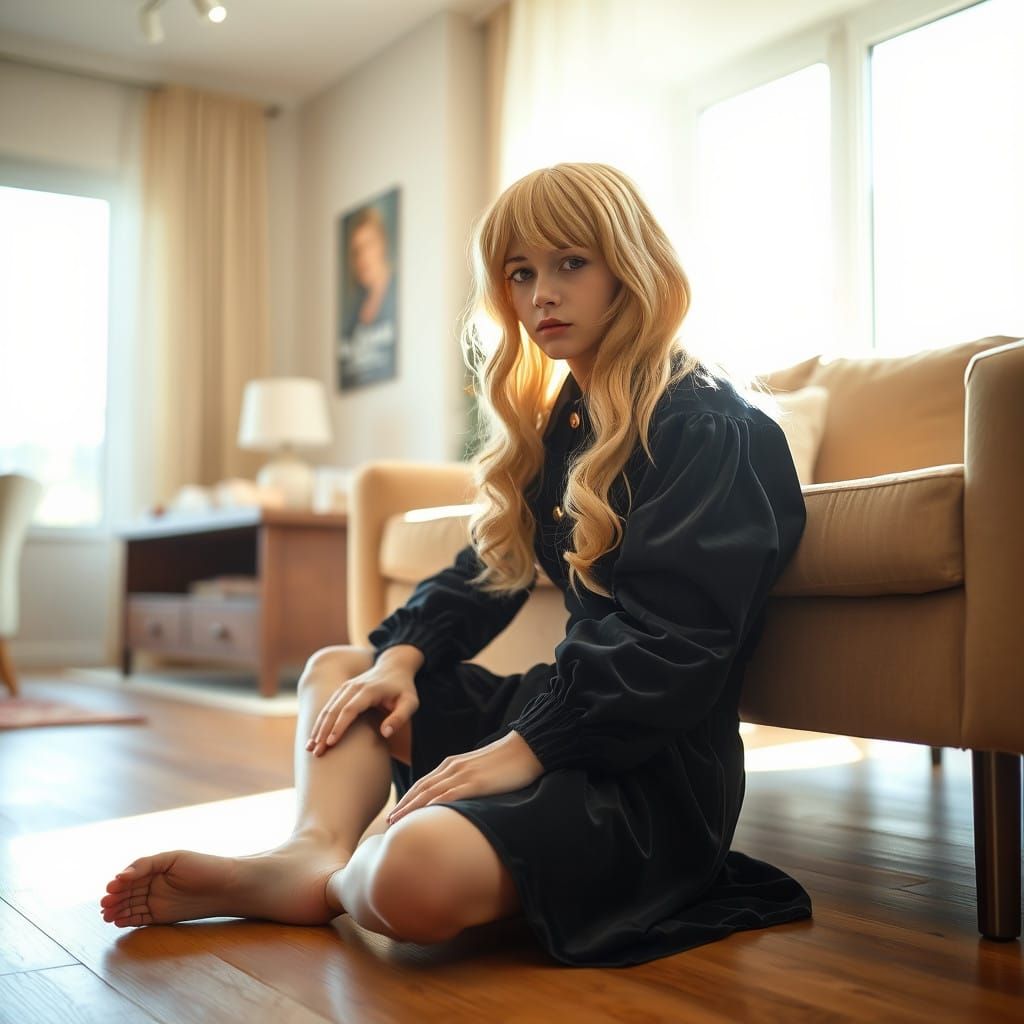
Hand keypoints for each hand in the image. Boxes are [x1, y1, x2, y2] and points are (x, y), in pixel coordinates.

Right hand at [306, 647, 421, 756]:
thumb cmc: (404, 688)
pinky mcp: (342, 690)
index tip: (330, 743)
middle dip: (323, 731)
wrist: (394, 666)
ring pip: (327, 708)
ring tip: (309, 747)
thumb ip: (400, 718)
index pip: (350, 709)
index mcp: (370, 690)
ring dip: (318, 728)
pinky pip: (327, 706)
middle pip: (334, 710)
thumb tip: (385, 733)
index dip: (339, 726)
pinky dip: (319, 721)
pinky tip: (314, 736)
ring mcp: (346, 687)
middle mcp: (354, 687)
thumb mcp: (410, 702)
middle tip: (315, 752)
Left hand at [387, 730, 543, 824]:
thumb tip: (461, 799)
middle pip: (421, 789)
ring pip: (429, 793)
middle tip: (387, 824)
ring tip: (396, 824)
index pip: (424, 784)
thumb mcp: (482, 771)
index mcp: (453, 764)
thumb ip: (468, 781)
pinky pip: (449, 796)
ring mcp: (463, 774)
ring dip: (410, 809)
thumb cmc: (509, 761)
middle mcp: (453, 767)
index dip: (408, 799)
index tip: (396, 814)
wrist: (529, 746)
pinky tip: (423, 818)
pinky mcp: (476, 782)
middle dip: (403, 806)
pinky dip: (433, 807)